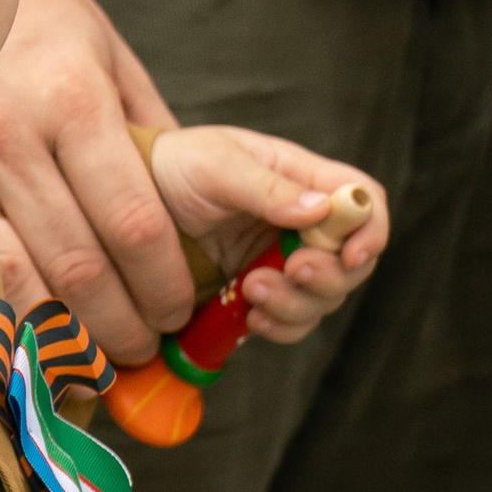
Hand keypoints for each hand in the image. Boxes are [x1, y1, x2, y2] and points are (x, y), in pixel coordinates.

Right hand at [0, 0, 188, 365]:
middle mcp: (12, 135)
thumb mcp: (116, 65)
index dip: (163, 281)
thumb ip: (154, 141)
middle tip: (144, 346)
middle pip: (79, 261)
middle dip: (121, 320)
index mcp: (73, 101)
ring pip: (21, 276)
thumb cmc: (49, 26)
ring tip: (95, 353)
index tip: (180, 311)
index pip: (133, 220)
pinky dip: (11, 310)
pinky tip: (37, 332)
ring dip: (64, 330)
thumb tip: (202, 218)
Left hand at [146, 125, 388, 347]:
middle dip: (328, 275)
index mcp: (302, 179)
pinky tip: (251, 319)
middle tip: (290, 271)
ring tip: (252, 291)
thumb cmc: (173, 168)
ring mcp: (280, 261)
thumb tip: (322, 211)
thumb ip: (268, 187)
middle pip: (352, 261)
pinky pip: (290, 321)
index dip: (371, 230)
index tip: (350, 255)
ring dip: (298, 304)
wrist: (120, 208)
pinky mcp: (257, 294)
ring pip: (323, 298)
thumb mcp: (217, 165)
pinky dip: (281, 326)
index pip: (364, 200)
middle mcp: (301, 222)